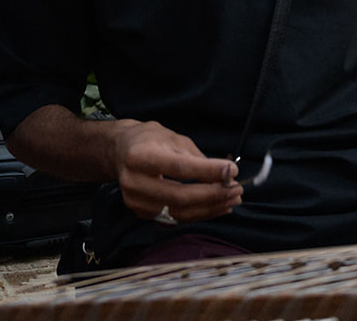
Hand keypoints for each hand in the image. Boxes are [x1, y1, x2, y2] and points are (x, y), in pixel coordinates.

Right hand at [105, 120, 241, 223]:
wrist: (120, 152)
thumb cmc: (150, 141)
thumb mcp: (173, 138)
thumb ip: (197, 158)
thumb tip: (226, 174)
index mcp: (140, 156)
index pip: (179, 168)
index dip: (208, 171)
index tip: (232, 170)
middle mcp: (133, 181)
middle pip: (179, 196)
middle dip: (213, 195)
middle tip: (236, 190)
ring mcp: (135, 201)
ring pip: (179, 212)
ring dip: (210, 208)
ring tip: (232, 200)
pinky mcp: (141, 213)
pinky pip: (175, 218)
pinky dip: (199, 214)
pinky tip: (217, 207)